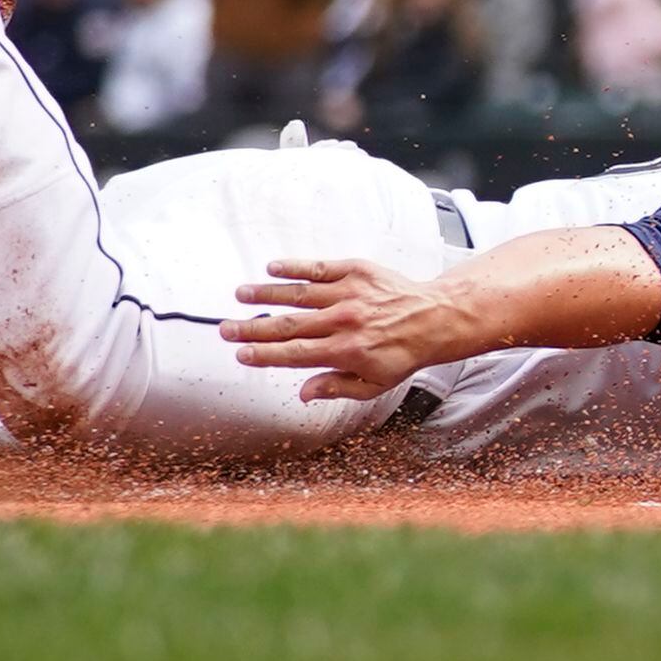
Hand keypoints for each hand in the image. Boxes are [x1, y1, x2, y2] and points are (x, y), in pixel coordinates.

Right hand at [220, 257, 444, 402]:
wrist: (435, 317)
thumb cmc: (402, 354)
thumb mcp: (373, 384)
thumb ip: (336, 388)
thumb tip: (303, 393)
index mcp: (345, 351)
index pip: (294, 354)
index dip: (264, 356)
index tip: (240, 355)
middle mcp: (343, 321)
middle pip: (288, 325)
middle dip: (253, 329)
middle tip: (226, 329)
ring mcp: (349, 293)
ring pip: (298, 294)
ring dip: (266, 295)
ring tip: (240, 295)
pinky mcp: (357, 271)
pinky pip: (320, 268)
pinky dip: (295, 267)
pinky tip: (272, 267)